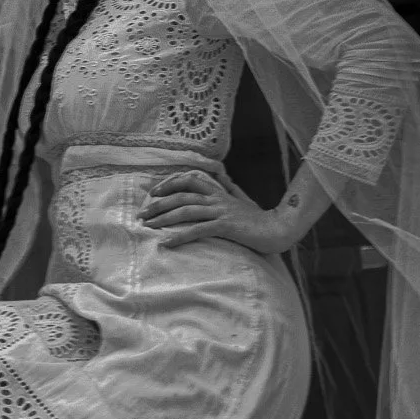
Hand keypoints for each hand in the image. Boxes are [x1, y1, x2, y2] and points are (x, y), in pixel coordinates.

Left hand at [139, 170, 290, 254]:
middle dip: (158, 204)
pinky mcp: (225, 226)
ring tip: (147, 226)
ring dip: (163, 218)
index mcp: (219, 191)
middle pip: (181, 195)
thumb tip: (221, 175)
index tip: (153, 193)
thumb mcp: (242, 200)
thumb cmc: (259, 218)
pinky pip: (197, 230)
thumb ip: (229, 188)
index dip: (169, 183)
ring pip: (186, 211)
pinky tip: (166, 243)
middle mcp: (217, 198)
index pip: (189, 180)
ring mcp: (221, 211)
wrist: (278, 228)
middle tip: (141, 214)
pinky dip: (179, 236)